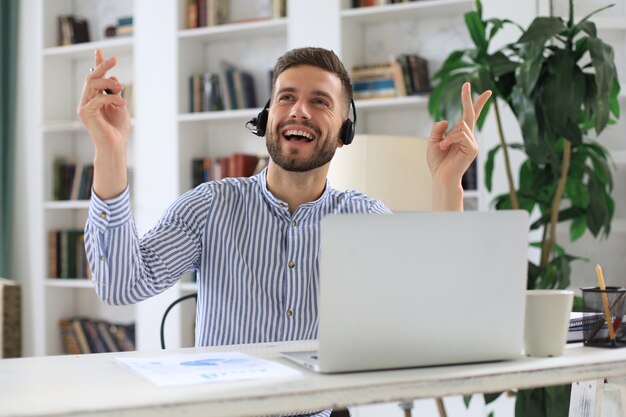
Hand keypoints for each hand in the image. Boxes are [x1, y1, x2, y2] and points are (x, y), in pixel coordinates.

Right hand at [77, 49, 130, 199]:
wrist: (115, 147)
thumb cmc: (118, 130)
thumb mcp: (120, 106)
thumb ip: (115, 93)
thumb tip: (114, 77)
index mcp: (94, 99)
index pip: (94, 78)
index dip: (97, 64)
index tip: (99, 51)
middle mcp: (86, 101)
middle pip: (92, 78)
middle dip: (102, 66)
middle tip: (114, 59)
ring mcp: (84, 107)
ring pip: (93, 84)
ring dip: (109, 83)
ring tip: (121, 88)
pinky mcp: (86, 113)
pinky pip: (98, 98)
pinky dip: (111, 98)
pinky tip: (121, 102)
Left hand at [427, 82, 490, 188]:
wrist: (441, 177)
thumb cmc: (437, 162)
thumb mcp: (432, 141)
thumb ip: (437, 129)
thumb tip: (447, 120)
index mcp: (460, 134)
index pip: (469, 115)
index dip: (472, 101)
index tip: (474, 87)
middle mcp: (468, 137)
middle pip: (471, 113)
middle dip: (468, 98)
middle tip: (466, 83)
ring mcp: (472, 143)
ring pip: (461, 126)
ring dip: (447, 136)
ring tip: (441, 147)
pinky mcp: (472, 149)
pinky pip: (461, 135)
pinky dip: (449, 139)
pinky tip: (443, 147)